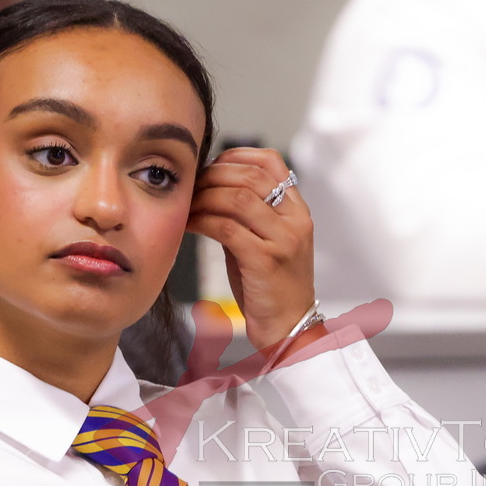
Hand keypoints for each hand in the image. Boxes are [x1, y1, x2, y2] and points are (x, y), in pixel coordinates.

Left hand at [188, 147, 316, 348]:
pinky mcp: (266, 260)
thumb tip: (210, 185)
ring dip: (204, 197)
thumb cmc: (270, 287)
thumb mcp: (266, 241)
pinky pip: (227, 228)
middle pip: (251, 175)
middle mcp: (295, 220)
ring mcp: (284, 240)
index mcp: (298, 211)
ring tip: (187, 205)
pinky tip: (189, 225)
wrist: (289, 329)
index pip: (271, 162)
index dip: (236, 156)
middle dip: (213, 175)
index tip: (211, 165)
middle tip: (191, 185)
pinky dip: (202, 221)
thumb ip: (248, 214)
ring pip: (237, 198)